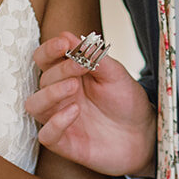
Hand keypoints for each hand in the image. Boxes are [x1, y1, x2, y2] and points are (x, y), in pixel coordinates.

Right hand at [23, 32, 155, 176]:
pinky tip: (75, 112)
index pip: (45, 59)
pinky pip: (46, 135)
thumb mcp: (116, 74)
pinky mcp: (65, 143)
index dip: (49, 50)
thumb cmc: (126, 102)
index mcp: (68, 75)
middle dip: (61, 70)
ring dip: (50, 94)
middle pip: (42, 79)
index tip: (64, 43)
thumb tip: (68, 35)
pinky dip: (55, 123)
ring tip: (73, 87)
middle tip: (82, 65)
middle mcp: (59, 96)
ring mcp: (59, 119)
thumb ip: (93, 57)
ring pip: (34, 105)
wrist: (144, 134)